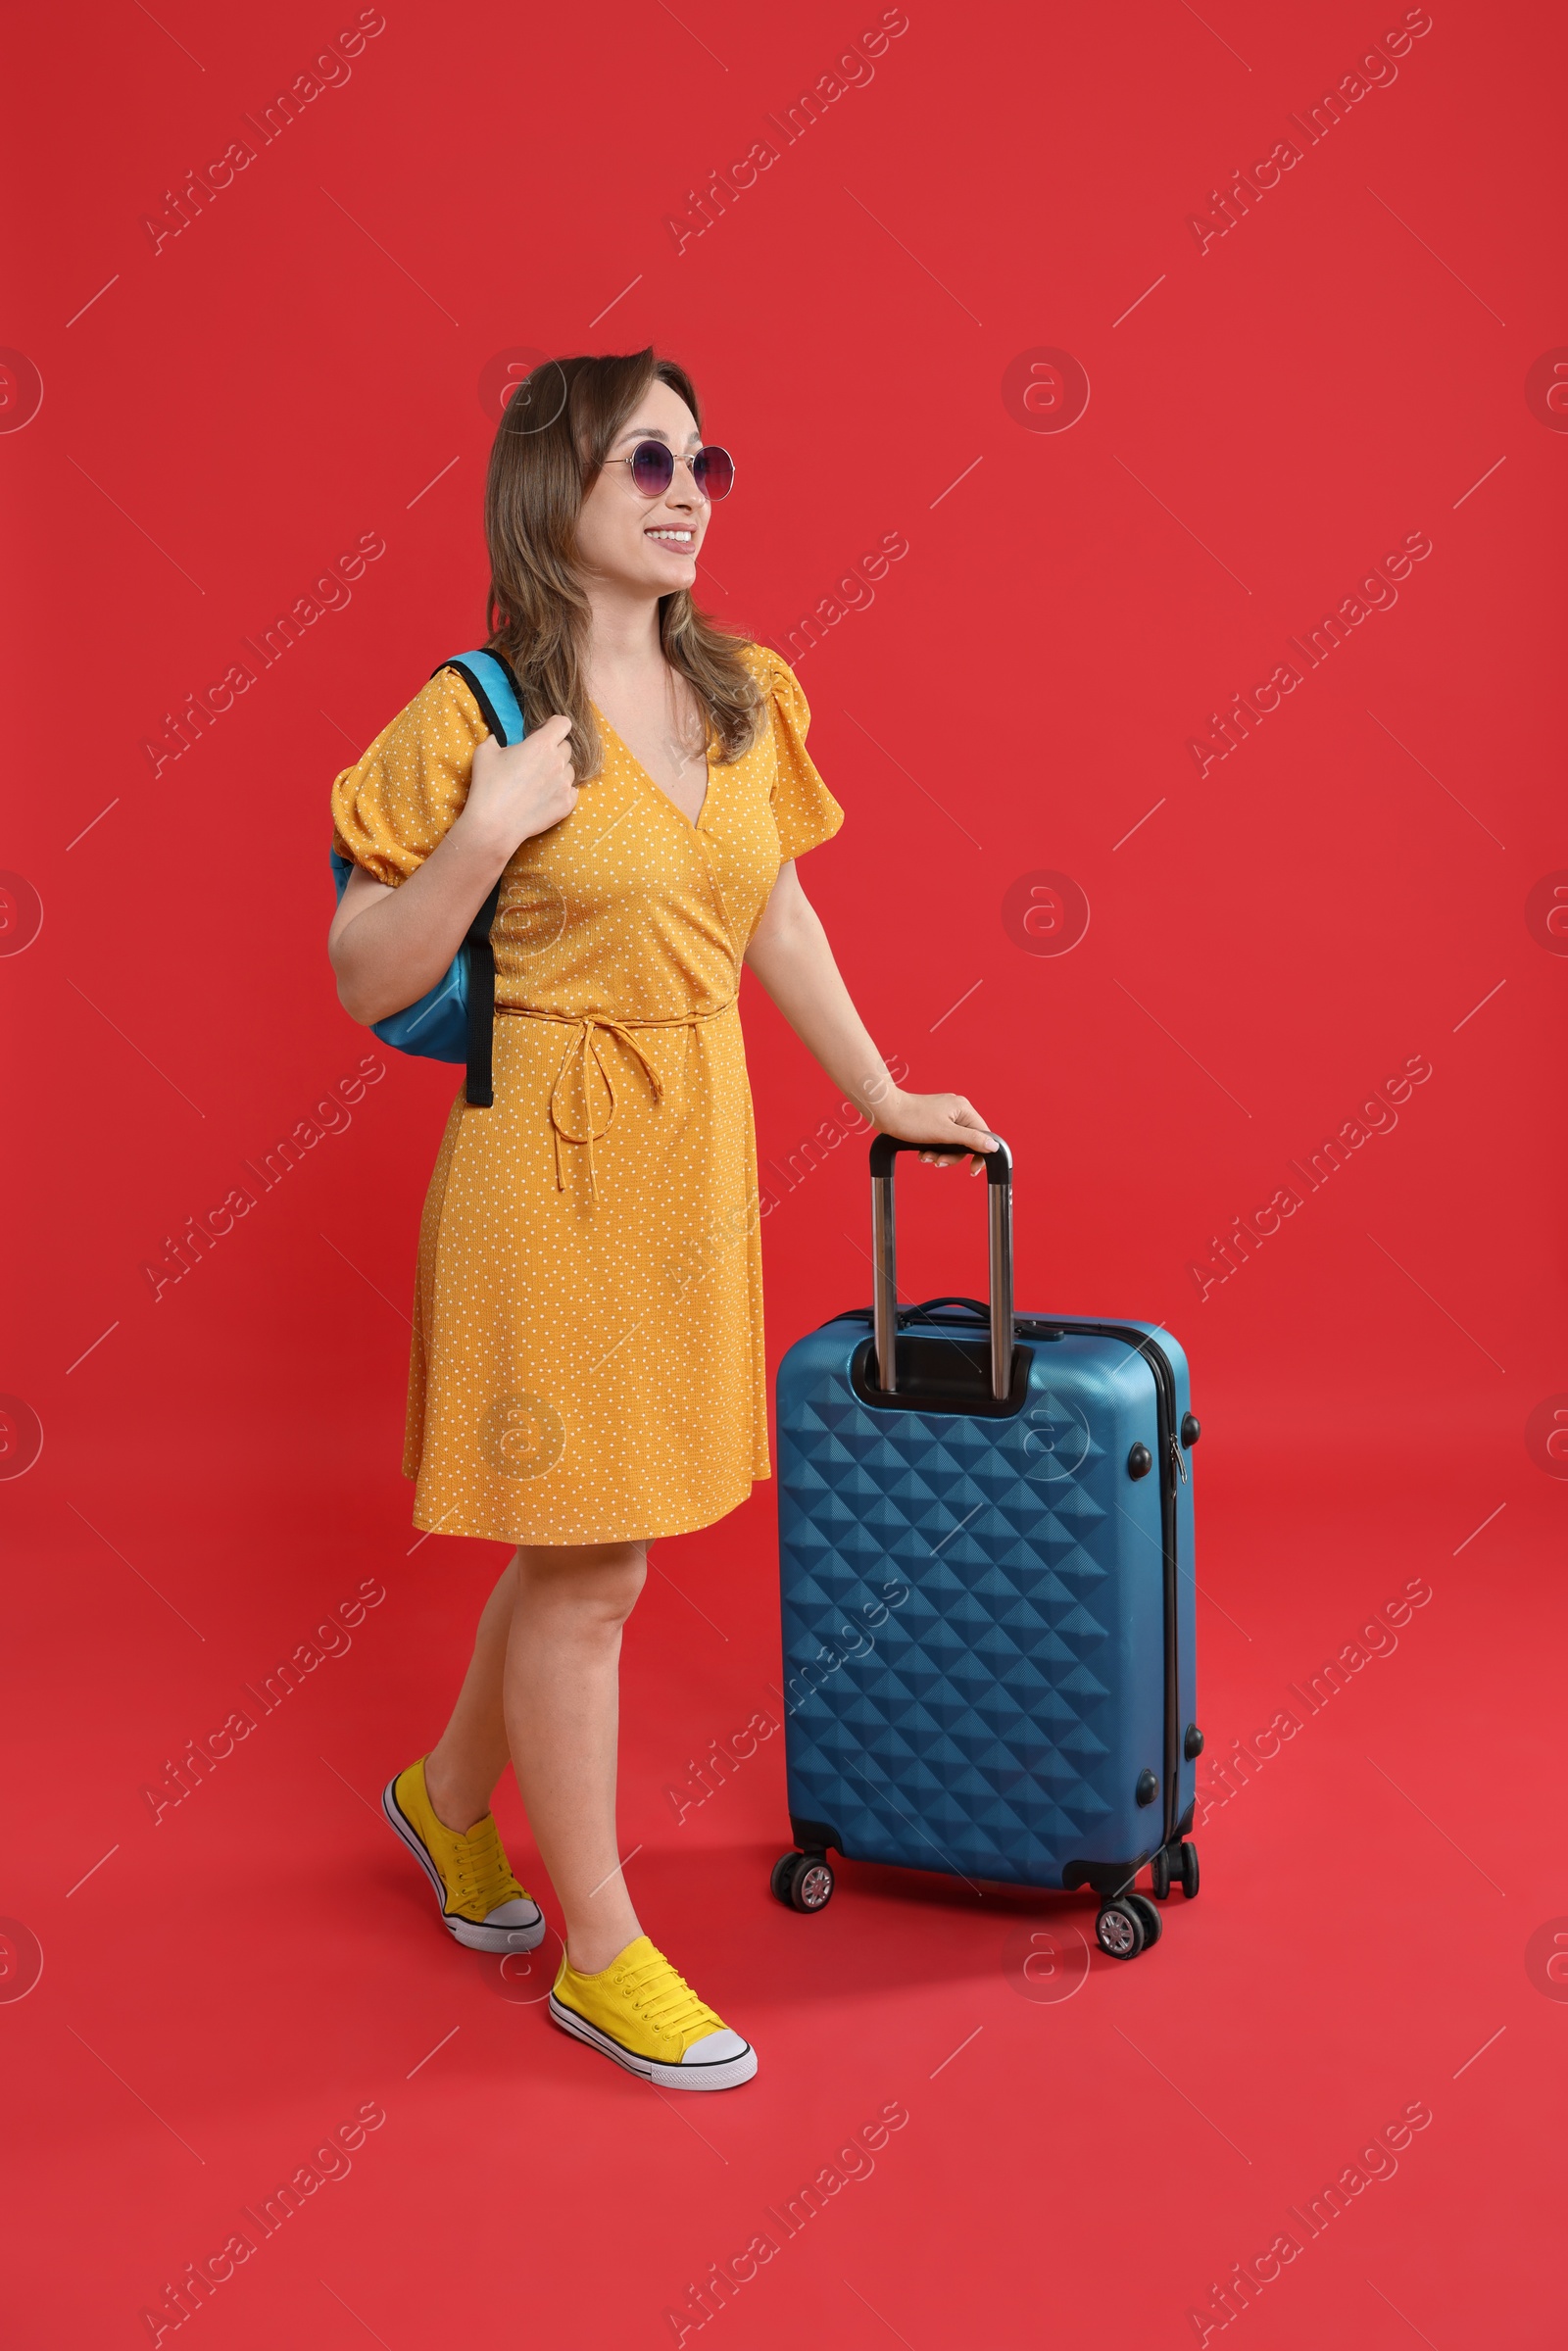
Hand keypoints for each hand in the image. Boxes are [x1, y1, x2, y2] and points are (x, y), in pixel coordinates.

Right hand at [461, 716, 577, 855]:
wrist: (494, 824)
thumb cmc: (488, 786)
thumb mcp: (485, 753)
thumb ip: (497, 739)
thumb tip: (499, 739)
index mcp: (541, 745)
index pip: (563, 723)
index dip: (554, 725)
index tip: (543, 732)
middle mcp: (558, 762)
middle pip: (567, 747)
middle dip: (554, 749)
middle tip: (537, 760)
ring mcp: (564, 784)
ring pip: (570, 770)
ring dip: (558, 771)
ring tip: (539, 781)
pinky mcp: (567, 804)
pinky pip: (572, 791)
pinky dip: (562, 791)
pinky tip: (545, 796)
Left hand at [877, 1089, 998, 1175]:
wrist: (886, 1112)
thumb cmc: (912, 1119)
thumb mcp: (945, 1133)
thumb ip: (971, 1139)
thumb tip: (994, 1146)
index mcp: (963, 1109)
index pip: (983, 1135)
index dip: (980, 1154)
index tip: (973, 1170)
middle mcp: (956, 1110)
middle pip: (966, 1141)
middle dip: (952, 1155)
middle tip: (938, 1162)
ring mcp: (944, 1115)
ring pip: (952, 1143)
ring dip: (940, 1154)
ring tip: (925, 1157)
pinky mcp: (932, 1120)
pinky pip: (940, 1140)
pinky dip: (932, 1149)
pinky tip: (921, 1153)